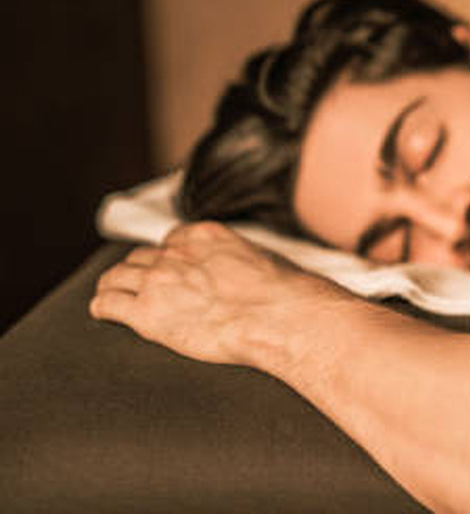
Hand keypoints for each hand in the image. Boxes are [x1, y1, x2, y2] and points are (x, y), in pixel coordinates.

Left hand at [90, 222, 338, 365]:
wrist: (280, 316)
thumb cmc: (285, 294)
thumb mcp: (264, 259)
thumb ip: (241, 260)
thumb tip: (250, 272)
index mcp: (205, 236)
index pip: (170, 241)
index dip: (166, 258)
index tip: (168, 269)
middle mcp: (177, 254)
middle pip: (140, 257)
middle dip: (140, 271)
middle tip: (140, 286)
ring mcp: (159, 281)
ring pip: (116, 277)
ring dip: (114, 287)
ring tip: (112, 297)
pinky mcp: (148, 313)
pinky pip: (108, 304)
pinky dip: (103, 308)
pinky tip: (105, 313)